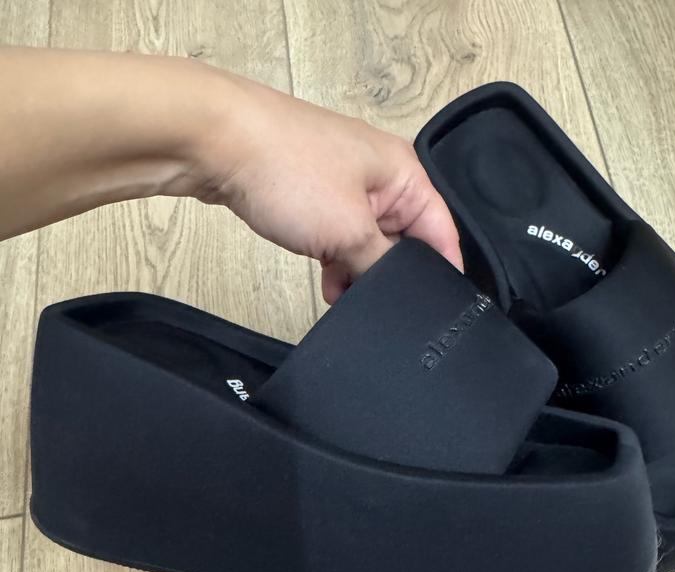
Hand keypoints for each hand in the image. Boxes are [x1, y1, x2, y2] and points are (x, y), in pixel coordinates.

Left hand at [182, 75, 462, 301]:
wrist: (214, 142)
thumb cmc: (285, 166)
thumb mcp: (348, 232)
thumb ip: (382, 267)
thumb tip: (394, 292)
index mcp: (405, 173)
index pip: (442, 232)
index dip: (441, 274)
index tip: (435, 309)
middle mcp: (380, 176)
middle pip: (405, 241)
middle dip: (390, 275)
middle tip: (377, 305)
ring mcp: (344, 187)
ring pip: (368, 244)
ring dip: (358, 273)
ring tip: (345, 297)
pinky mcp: (313, 198)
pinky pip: (338, 240)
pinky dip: (335, 264)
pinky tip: (328, 287)